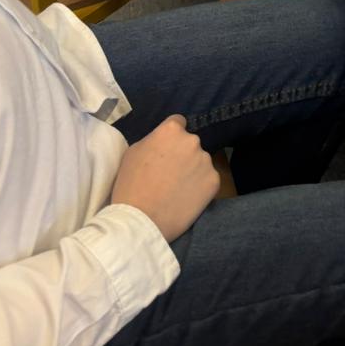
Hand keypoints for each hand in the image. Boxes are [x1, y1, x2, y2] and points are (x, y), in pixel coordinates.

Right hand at [110, 115, 218, 241]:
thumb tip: (162, 142)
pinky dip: (200, 187)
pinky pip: (208, 180)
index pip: (178, 123)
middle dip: (182, 154)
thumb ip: (152, 140)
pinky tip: (186, 199)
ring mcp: (205, 161)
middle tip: (169, 174)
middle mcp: (192, 140)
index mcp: (171, 130)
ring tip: (177, 190)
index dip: (171, 137)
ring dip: (192, 170)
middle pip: (189, 143)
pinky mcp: (214, 181)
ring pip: (200, 161)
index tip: (166, 150)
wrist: (140, 221)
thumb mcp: (133, 153)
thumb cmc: (130, 186)